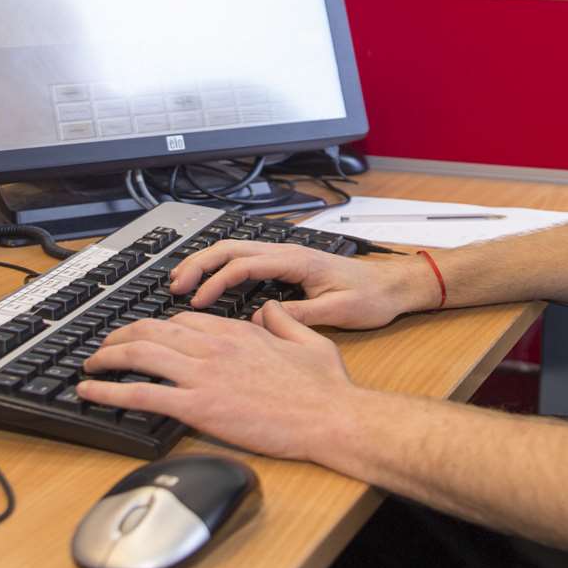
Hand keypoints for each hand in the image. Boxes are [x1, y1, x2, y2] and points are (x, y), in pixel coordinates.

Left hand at [78, 303, 359, 461]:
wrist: (330, 417)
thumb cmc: (323, 388)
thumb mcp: (308, 339)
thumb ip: (283, 321)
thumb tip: (268, 310)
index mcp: (237, 331)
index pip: (183, 320)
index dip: (157, 326)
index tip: (145, 335)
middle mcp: (214, 347)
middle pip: (152, 330)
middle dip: (120, 335)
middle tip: (105, 345)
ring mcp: (203, 376)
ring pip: (139, 354)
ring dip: (107, 357)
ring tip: (91, 365)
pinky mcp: (198, 407)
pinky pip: (142, 395)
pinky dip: (109, 391)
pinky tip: (91, 392)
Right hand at [167, 240, 437, 328]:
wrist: (393, 286)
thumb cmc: (371, 297)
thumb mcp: (338, 312)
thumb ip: (300, 316)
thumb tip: (260, 318)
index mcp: (297, 260)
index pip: (245, 264)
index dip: (217, 281)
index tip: (198, 302)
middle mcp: (288, 252)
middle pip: (232, 248)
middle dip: (199, 264)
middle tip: (174, 287)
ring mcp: (286, 256)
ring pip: (236, 251)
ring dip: (206, 264)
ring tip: (181, 283)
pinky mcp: (287, 265)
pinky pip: (246, 261)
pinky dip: (221, 269)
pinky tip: (210, 284)